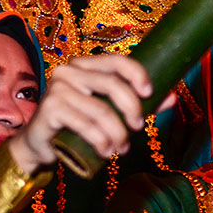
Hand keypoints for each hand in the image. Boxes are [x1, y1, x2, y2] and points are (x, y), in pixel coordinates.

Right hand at [8, 54, 163, 174]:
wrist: (39, 144)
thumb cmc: (78, 125)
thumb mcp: (110, 111)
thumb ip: (138, 103)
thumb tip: (172, 97)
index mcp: (84, 65)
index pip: (116, 61)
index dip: (137, 74)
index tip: (151, 93)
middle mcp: (68, 71)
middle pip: (111, 84)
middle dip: (132, 108)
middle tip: (139, 127)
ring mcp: (56, 88)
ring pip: (100, 109)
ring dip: (117, 132)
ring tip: (122, 147)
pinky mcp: (49, 109)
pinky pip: (84, 124)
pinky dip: (100, 140)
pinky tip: (106, 151)